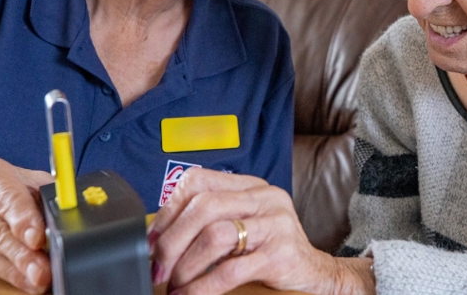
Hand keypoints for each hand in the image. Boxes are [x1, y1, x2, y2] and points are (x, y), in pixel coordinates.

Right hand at [0, 158, 53, 293]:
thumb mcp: (23, 180)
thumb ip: (45, 194)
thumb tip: (68, 214)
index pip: (8, 199)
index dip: (24, 221)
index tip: (38, 239)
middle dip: (23, 255)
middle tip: (44, 271)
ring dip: (15, 272)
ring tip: (38, 281)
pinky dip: (5, 275)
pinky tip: (23, 280)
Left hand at [149, 168, 373, 294]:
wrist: (314, 273)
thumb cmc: (270, 250)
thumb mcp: (244, 225)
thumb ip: (212, 220)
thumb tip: (158, 237)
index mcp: (251, 186)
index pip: (199, 182)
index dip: (169, 210)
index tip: (152, 239)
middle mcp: (265, 198)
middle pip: (204, 207)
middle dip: (172, 240)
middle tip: (158, 266)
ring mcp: (276, 224)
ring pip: (215, 235)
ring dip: (185, 264)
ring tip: (174, 283)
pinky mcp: (280, 254)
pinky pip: (231, 269)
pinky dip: (203, 285)